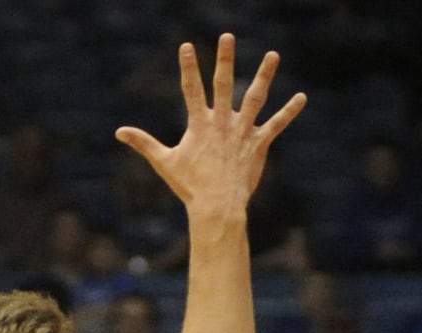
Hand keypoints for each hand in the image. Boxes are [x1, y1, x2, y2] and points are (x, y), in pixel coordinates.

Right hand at [114, 35, 304, 219]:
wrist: (217, 207)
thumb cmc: (190, 186)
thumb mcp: (164, 162)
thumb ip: (144, 143)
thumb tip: (119, 132)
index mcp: (199, 125)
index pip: (191, 90)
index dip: (188, 67)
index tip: (187, 46)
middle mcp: (222, 123)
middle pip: (223, 85)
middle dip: (225, 59)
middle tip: (227, 36)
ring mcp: (242, 132)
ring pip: (255, 98)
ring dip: (264, 75)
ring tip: (273, 55)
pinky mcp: (258, 144)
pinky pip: (276, 125)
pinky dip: (290, 111)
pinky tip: (301, 97)